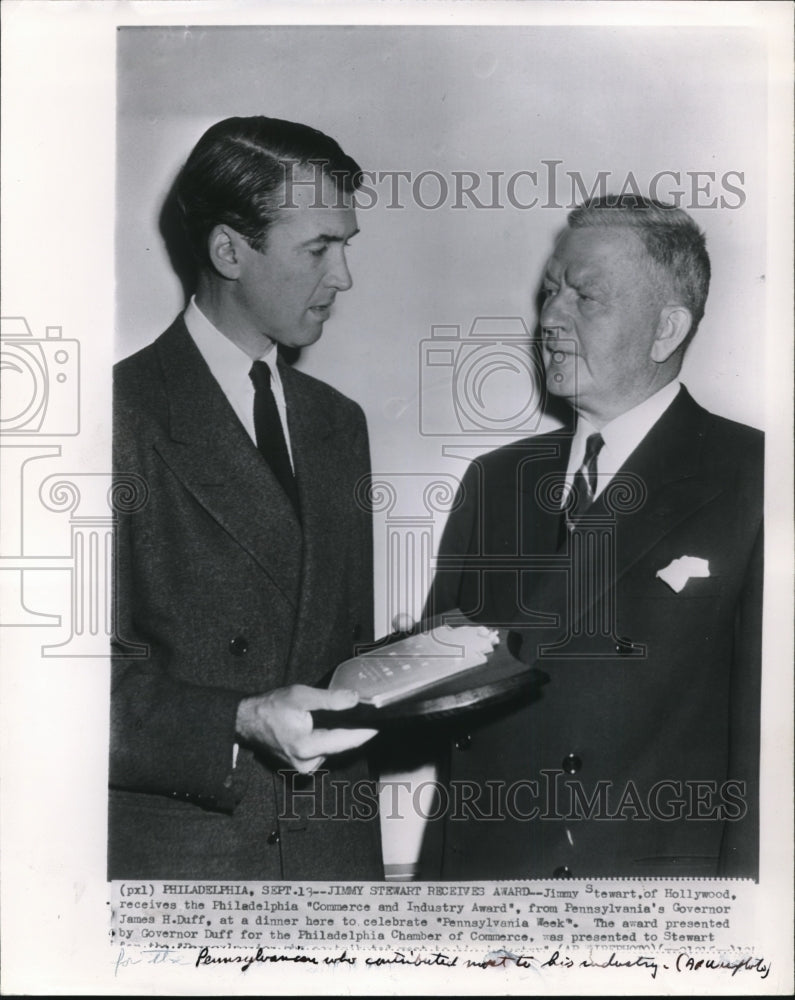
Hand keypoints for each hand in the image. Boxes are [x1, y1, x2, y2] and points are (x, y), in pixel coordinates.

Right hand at [235, 684, 376, 773]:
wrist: (248, 721)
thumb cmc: (270, 708)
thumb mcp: (301, 696)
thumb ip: (330, 699)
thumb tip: (354, 699)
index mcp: (307, 747)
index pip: (346, 741)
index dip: (365, 732)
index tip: (379, 724)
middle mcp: (307, 763)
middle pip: (341, 746)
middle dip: (352, 730)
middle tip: (361, 714)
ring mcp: (304, 767)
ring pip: (333, 749)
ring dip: (338, 735)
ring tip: (333, 717)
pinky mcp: (302, 766)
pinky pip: (324, 751)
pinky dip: (327, 739)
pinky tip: (322, 727)